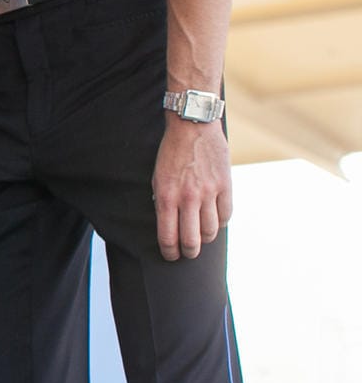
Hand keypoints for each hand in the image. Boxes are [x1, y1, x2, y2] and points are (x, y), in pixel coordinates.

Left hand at [152, 116, 232, 260]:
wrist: (192, 126)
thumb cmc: (170, 152)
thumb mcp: (157, 176)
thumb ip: (163, 200)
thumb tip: (169, 223)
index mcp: (165, 195)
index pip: (167, 235)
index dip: (169, 251)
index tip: (170, 256)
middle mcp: (187, 197)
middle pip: (191, 240)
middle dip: (188, 252)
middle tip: (187, 253)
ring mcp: (209, 192)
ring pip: (210, 231)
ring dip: (204, 239)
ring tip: (200, 238)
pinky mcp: (225, 186)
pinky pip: (225, 216)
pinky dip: (219, 223)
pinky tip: (214, 222)